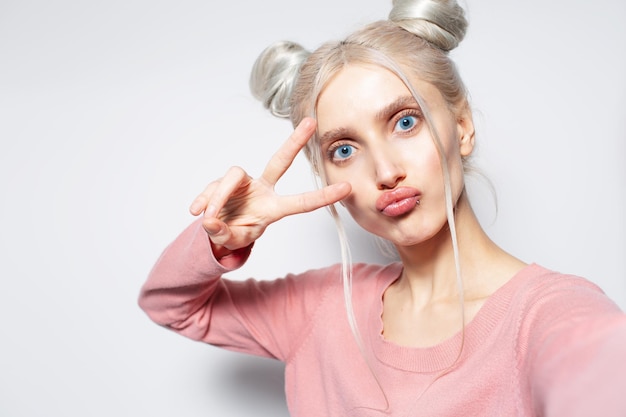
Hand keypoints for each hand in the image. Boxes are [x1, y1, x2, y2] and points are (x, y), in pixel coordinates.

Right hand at [189, 118, 350, 253]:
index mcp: (273, 208)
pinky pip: (212, 187)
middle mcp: (262, 190)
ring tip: (209, 219)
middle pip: (279, 161)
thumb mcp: (233, 242)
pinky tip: (196, 212)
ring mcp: (243, 183)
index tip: (347, 188)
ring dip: (218, 198)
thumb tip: (211, 221)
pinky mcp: (223, 181)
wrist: (218, 231)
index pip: (301, 203)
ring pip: (231, 177)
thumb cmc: (236, 233)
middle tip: (311, 122)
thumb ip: (224, 235)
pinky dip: (204, 201)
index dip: (323, 196)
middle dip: (295, 142)